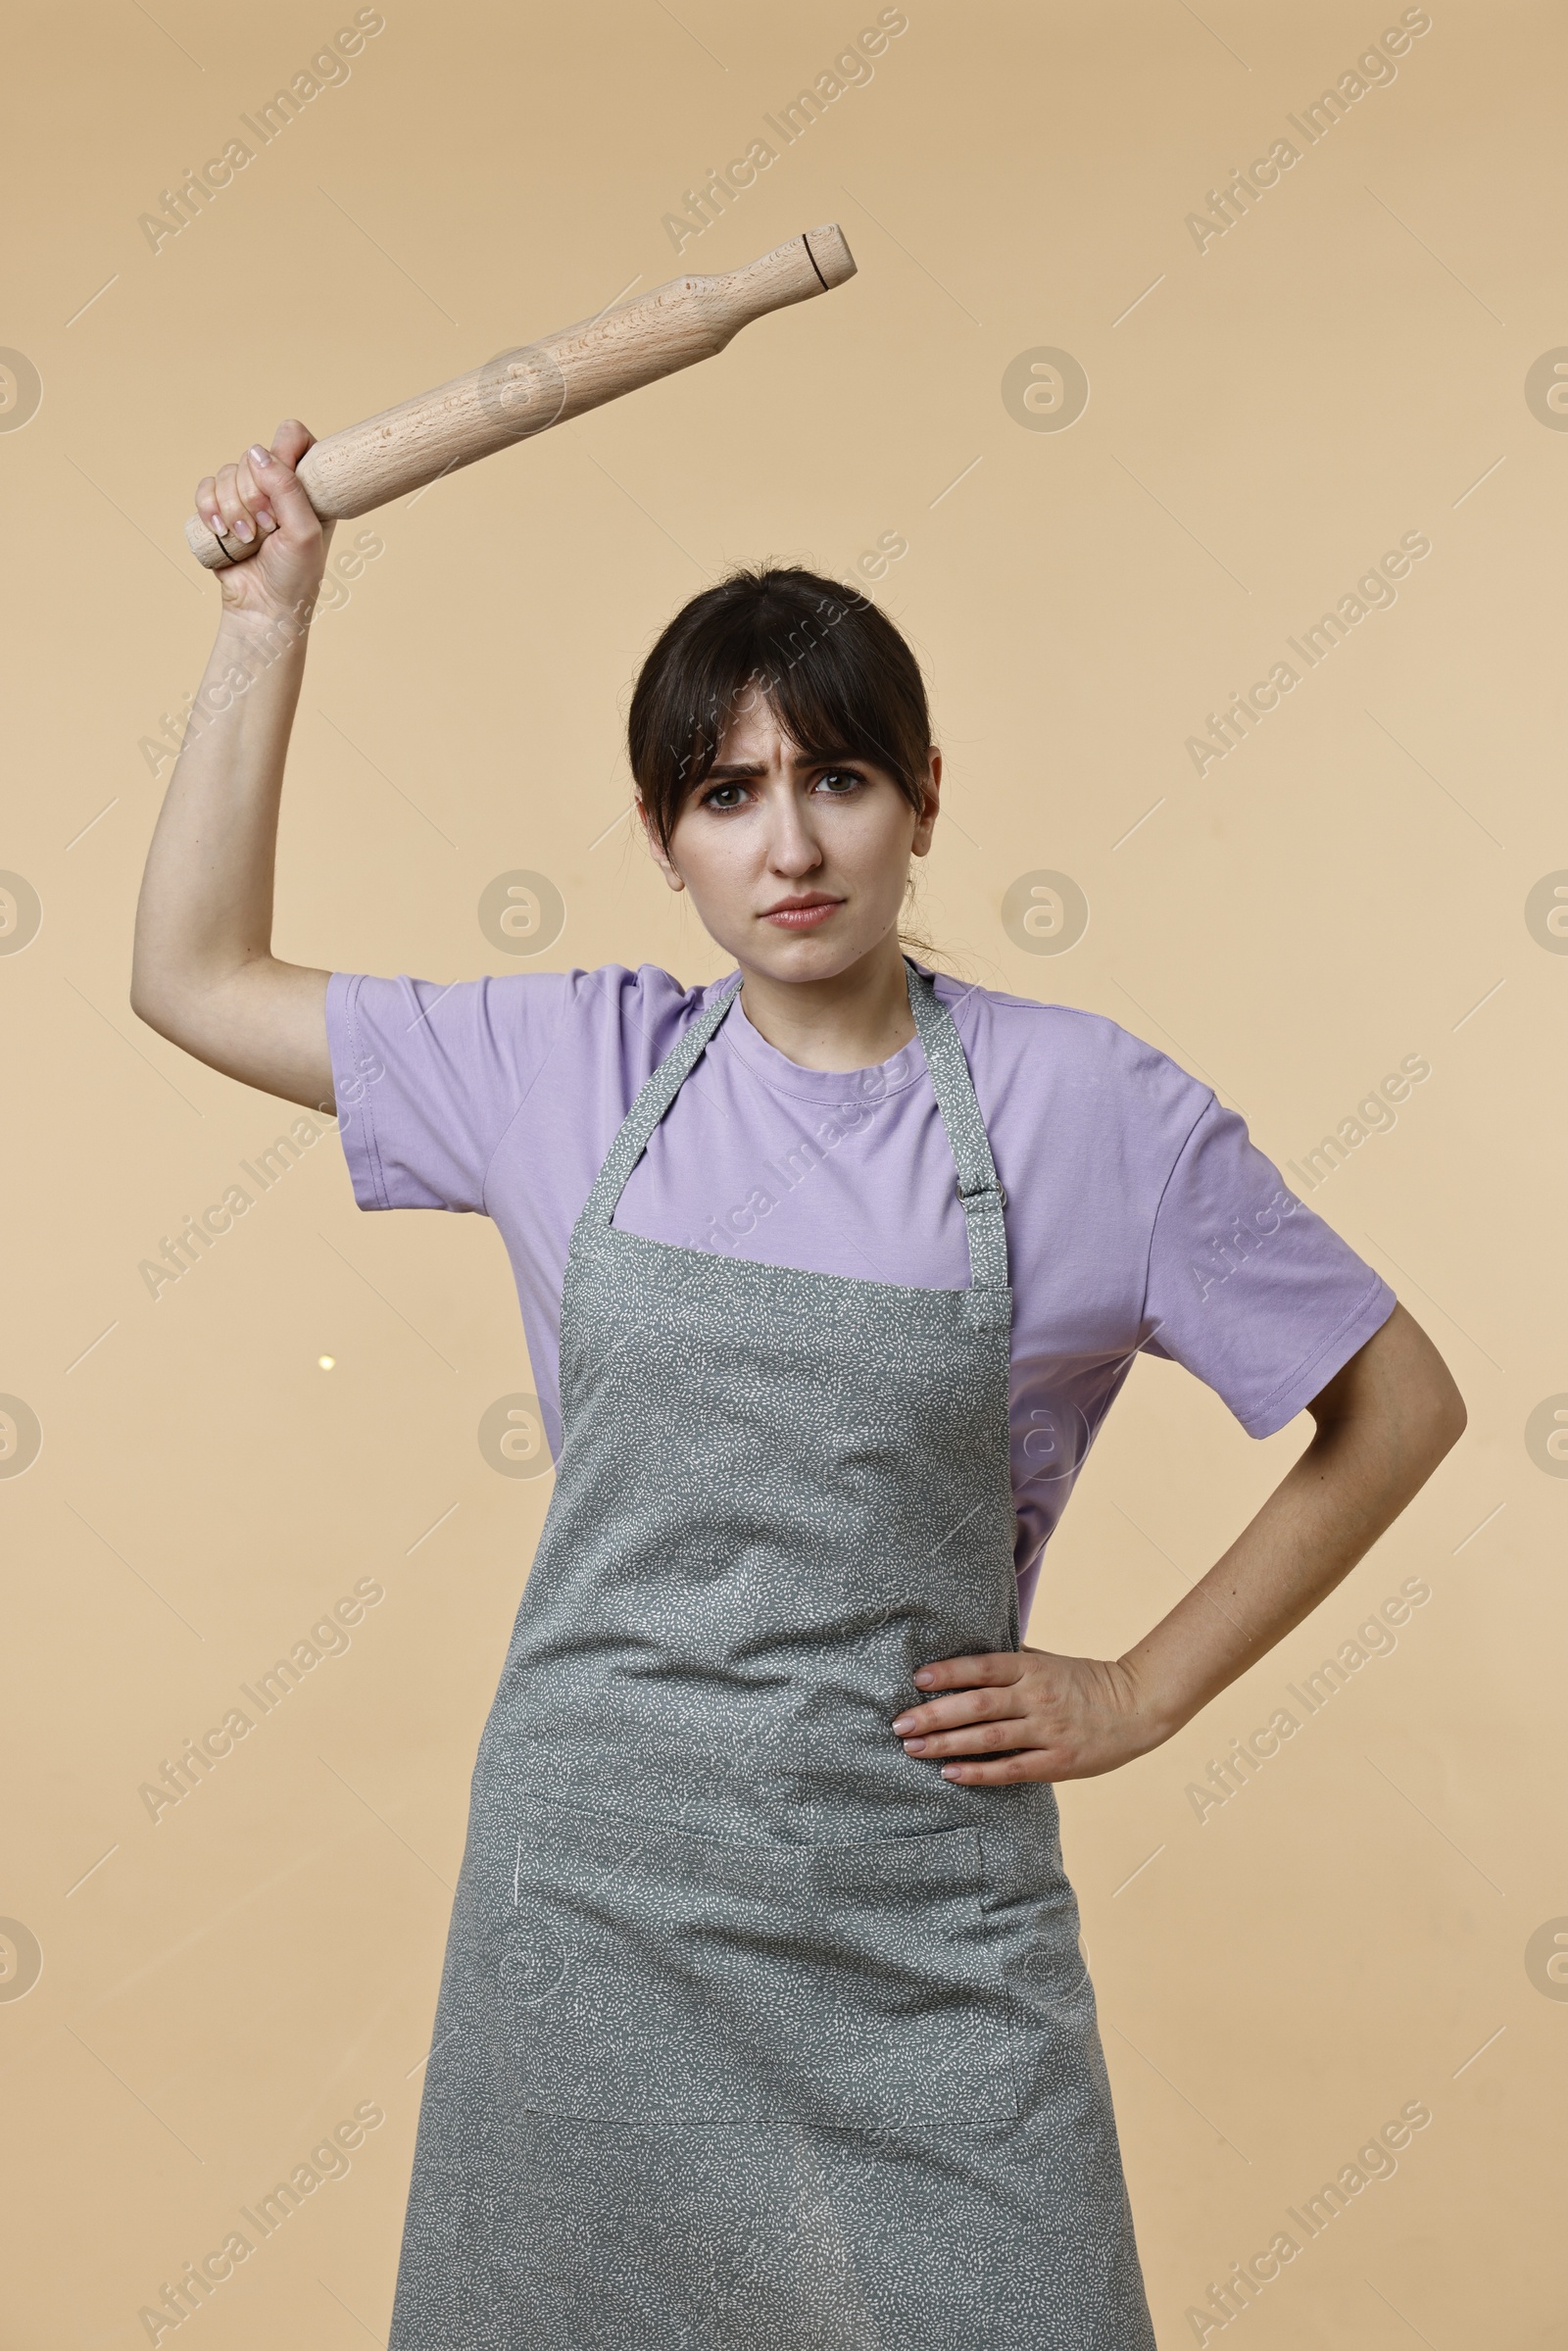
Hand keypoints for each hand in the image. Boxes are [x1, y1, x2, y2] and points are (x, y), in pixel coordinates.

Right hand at [194, 418, 334, 624]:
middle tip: (268, 528)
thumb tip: (257, 453)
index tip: (284, 486)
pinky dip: (208, 508)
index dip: (283, 453)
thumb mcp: (304, 532)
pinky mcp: (220, 509)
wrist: (263, 609)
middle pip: (253, 455)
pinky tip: (220, 532)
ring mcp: (247, 496)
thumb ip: (287, 488)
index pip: (293, 437)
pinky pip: (205, 488)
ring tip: (247, 539)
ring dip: (233, 508)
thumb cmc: (294, 575)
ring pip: (226, 472)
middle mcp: (277, 485)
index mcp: (308, 484)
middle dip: (255, 495)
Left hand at [889, 1646, 1170, 1784]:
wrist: (1138, 1707)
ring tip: (912, 1747)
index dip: (948, 1673)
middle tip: (898, 1723)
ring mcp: (1048, 1731)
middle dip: (933, 1714)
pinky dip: (978, 1773)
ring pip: (988, 1738)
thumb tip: (966, 1655)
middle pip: (977, 1705)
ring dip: (946, 1744)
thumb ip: (1011, 1660)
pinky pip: (1010, 1769)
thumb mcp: (1049, 1660)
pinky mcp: (1057, 1762)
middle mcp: (1037, 1697)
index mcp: (1033, 1668)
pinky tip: (950, 1773)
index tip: (916, 1679)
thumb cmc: (1085, 1681)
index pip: (982, 1668)